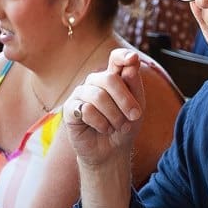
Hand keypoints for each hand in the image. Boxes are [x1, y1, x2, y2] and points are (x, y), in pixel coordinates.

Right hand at [66, 49, 145, 169]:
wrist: (111, 152)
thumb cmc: (124, 127)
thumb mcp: (136, 107)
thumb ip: (134, 85)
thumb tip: (131, 64)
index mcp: (113, 77)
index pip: (115, 58)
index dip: (122, 56)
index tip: (132, 59)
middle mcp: (95, 82)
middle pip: (109, 78)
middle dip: (125, 100)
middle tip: (134, 116)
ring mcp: (81, 94)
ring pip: (98, 96)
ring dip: (114, 116)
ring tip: (117, 126)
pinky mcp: (70, 109)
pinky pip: (87, 110)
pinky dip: (101, 123)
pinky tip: (103, 129)